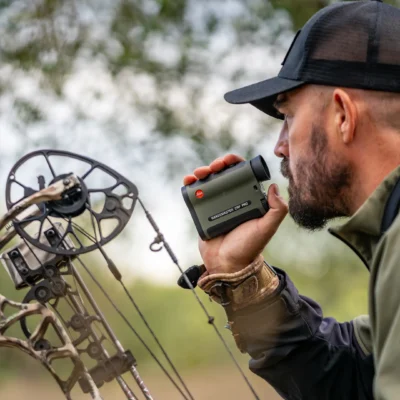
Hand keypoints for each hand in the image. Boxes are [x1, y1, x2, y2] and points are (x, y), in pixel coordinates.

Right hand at [183, 154, 287, 274]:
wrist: (227, 264)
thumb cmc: (249, 247)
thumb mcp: (266, 228)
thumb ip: (277, 210)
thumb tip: (274, 186)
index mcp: (247, 199)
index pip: (242, 174)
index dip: (235, 164)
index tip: (228, 162)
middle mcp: (233, 199)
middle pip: (223, 175)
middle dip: (216, 165)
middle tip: (213, 167)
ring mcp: (217, 205)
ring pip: (209, 182)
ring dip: (202, 172)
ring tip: (198, 174)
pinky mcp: (203, 212)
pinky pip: (197, 195)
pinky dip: (191, 185)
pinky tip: (188, 181)